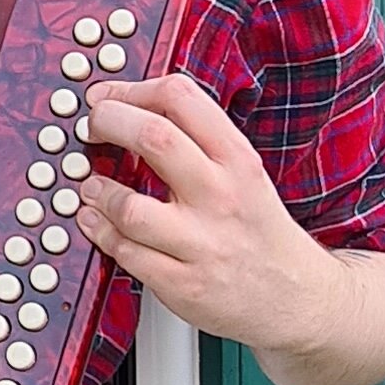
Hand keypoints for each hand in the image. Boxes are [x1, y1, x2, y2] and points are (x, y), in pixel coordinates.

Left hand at [73, 66, 384, 384]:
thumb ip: (198, 141)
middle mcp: (221, 196)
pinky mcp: (182, 283)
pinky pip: (124, 251)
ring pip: (129, 206)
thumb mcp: (244, 172)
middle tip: (92, 127)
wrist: (294, 296)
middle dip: (107, 122)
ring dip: (96, 189)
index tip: (108, 95)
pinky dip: (99, 230)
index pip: (181, 98)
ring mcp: (201, 243)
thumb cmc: (258, 229)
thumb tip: (135, 109)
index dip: (132, 89)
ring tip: (90, 184)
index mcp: (237, 160)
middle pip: (152, 138)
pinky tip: (94, 219)